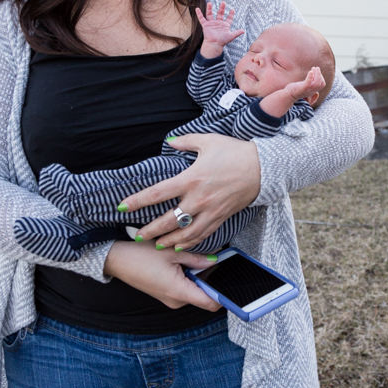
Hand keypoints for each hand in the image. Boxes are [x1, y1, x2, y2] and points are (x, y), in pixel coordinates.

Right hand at [105, 241, 221, 310]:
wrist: (116, 259)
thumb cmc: (141, 255)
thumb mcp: (172, 253)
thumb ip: (197, 258)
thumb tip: (216, 261)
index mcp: (179, 292)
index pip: (211, 303)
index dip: (224, 296)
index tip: (234, 286)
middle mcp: (176, 300)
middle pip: (204, 296)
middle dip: (212, 279)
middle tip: (216, 259)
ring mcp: (170, 298)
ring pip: (195, 291)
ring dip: (200, 276)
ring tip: (197, 257)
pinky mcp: (165, 293)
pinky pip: (185, 288)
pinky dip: (190, 277)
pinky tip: (185, 261)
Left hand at [120, 133, 260, 249]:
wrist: (264, 168)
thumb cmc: (235, 152)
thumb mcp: (208, 141)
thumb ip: (185, 141)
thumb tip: (170, 142)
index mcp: (191, 178)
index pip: (158, 193)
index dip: (138, 201)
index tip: (123, 207)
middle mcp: (198, 198)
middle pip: (168, 220)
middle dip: (150, 230)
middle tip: (137, 236)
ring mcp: (210, 210)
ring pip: (185, 233)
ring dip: (169, 241)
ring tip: (156, 245)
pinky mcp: (222, 217)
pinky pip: (203, 234)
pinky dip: (190, 242)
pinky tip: (180, 246)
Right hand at [196, 2, 244, 50]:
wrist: (214, 45)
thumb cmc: (223, 41)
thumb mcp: (231, 36)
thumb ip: (237, 33)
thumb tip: (243, 31)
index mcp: (225, 25)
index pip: (228, 18)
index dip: (231, 14)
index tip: (232, 10)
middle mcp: (218, 23)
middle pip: (220, 13)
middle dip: (222, 8)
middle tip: (223, 2)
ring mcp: (211, 23)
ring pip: (210, 14)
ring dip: (209, 9)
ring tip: (209, 3)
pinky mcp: (206, 25)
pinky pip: (201, 18)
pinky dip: (199, 14)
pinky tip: (197, 9)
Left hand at [285, 66, 325, 101]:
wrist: (288, 95)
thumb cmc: (295, 90)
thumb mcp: (304, 86)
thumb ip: (309, 83)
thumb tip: (313, 78)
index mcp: (313, 90)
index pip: (322, 84)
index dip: (321, 77)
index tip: (317, 72)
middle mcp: (311, 91)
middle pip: (321, 84)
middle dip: (319, 74)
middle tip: (316, 68)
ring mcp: (307, 90)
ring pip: (316, 83)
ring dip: (316, 74)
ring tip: (313, 68)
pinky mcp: (302, 89)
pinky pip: (308, 83)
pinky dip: (310, 77)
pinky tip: (310, 71)